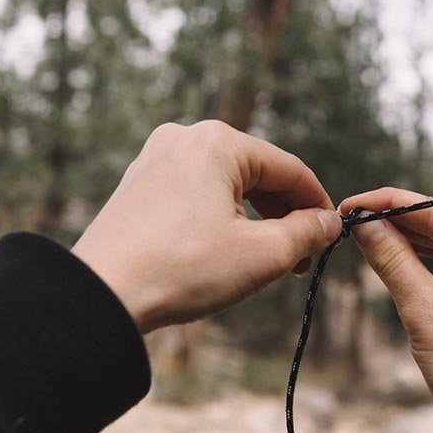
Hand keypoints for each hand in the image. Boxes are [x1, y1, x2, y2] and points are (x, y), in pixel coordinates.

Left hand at [72, 121, 341, 332]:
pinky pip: (195, 196)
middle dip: (284, 216)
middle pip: (257, 174)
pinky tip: (225, 254)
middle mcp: (184, 137)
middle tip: (301, 260)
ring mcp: (155, 160)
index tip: (331, 237)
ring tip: (266, 263)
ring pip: (226, 186)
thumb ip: (305, 233)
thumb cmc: (181, 270)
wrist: (101, 294)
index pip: (289, 170)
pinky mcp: (138, 186)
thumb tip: (328, 223)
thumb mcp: (261, 255)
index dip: (318, 205)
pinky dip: (220, 220)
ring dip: (254, 221)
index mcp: (218, 142)